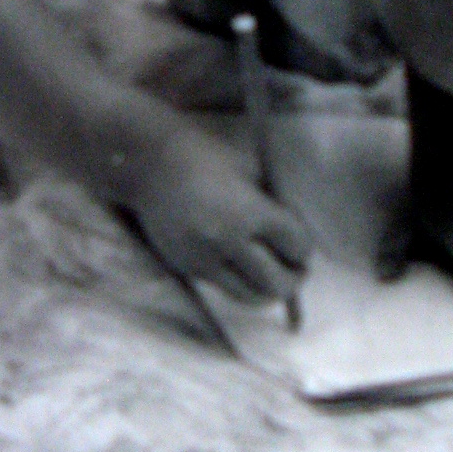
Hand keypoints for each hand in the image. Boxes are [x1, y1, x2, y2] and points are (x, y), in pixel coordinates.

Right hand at [129, 128, 309, 305]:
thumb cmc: (205, 155)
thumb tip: (294, 234)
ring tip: (271, 275)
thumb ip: (273, 203)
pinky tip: (241, 265)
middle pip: (276, 283)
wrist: (149, 162)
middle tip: (296, 270)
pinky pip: (223, 287)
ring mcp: (204, 259)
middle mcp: (227, 241)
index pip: (295, 247)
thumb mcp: (250, 169)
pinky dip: (239, 281)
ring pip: (249, 296)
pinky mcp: (187, 268)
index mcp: (248, 212)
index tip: (301, 246)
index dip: (303, 249)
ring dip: (267, 289)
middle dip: (293, 279)